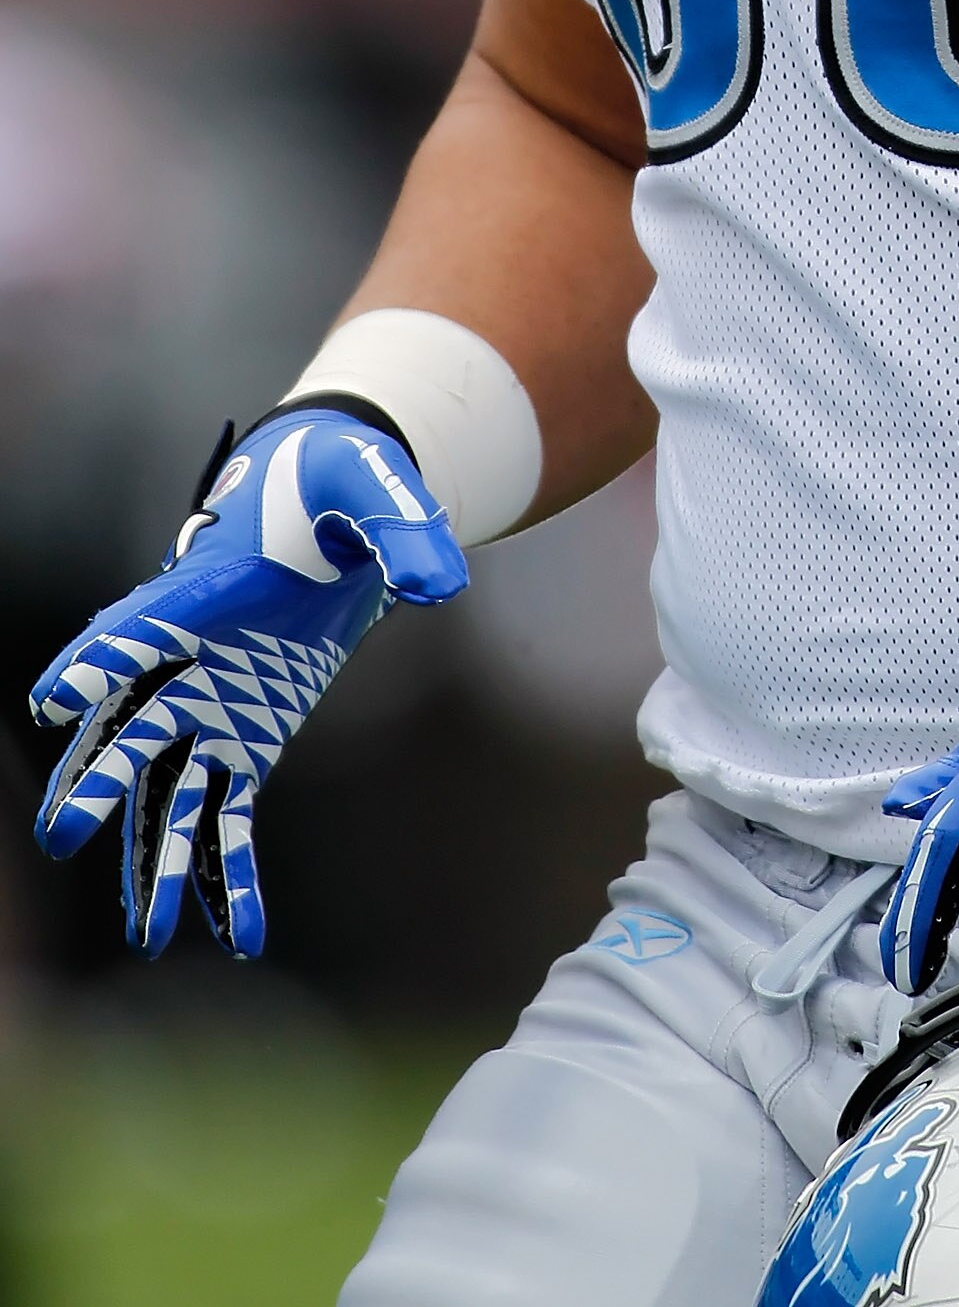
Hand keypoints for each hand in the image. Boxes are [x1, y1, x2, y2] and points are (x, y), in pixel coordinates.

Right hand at [30, 407, 466, 956]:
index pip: (143, 626)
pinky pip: (228, 813)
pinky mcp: (246, 737)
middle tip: (63, 832)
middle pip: (132, 727)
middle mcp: (189, 660)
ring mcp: (210, 707)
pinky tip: (246, 937)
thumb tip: (441, 584)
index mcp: (206, 588)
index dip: (98, 659)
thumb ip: (400, 529)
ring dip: (158, 862)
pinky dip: (233, 873)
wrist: (333, 500)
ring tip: (150, 937)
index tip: (56, 699)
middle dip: (99, 779)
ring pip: (168, 794)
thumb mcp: (370, 485)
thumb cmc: (336, 482)